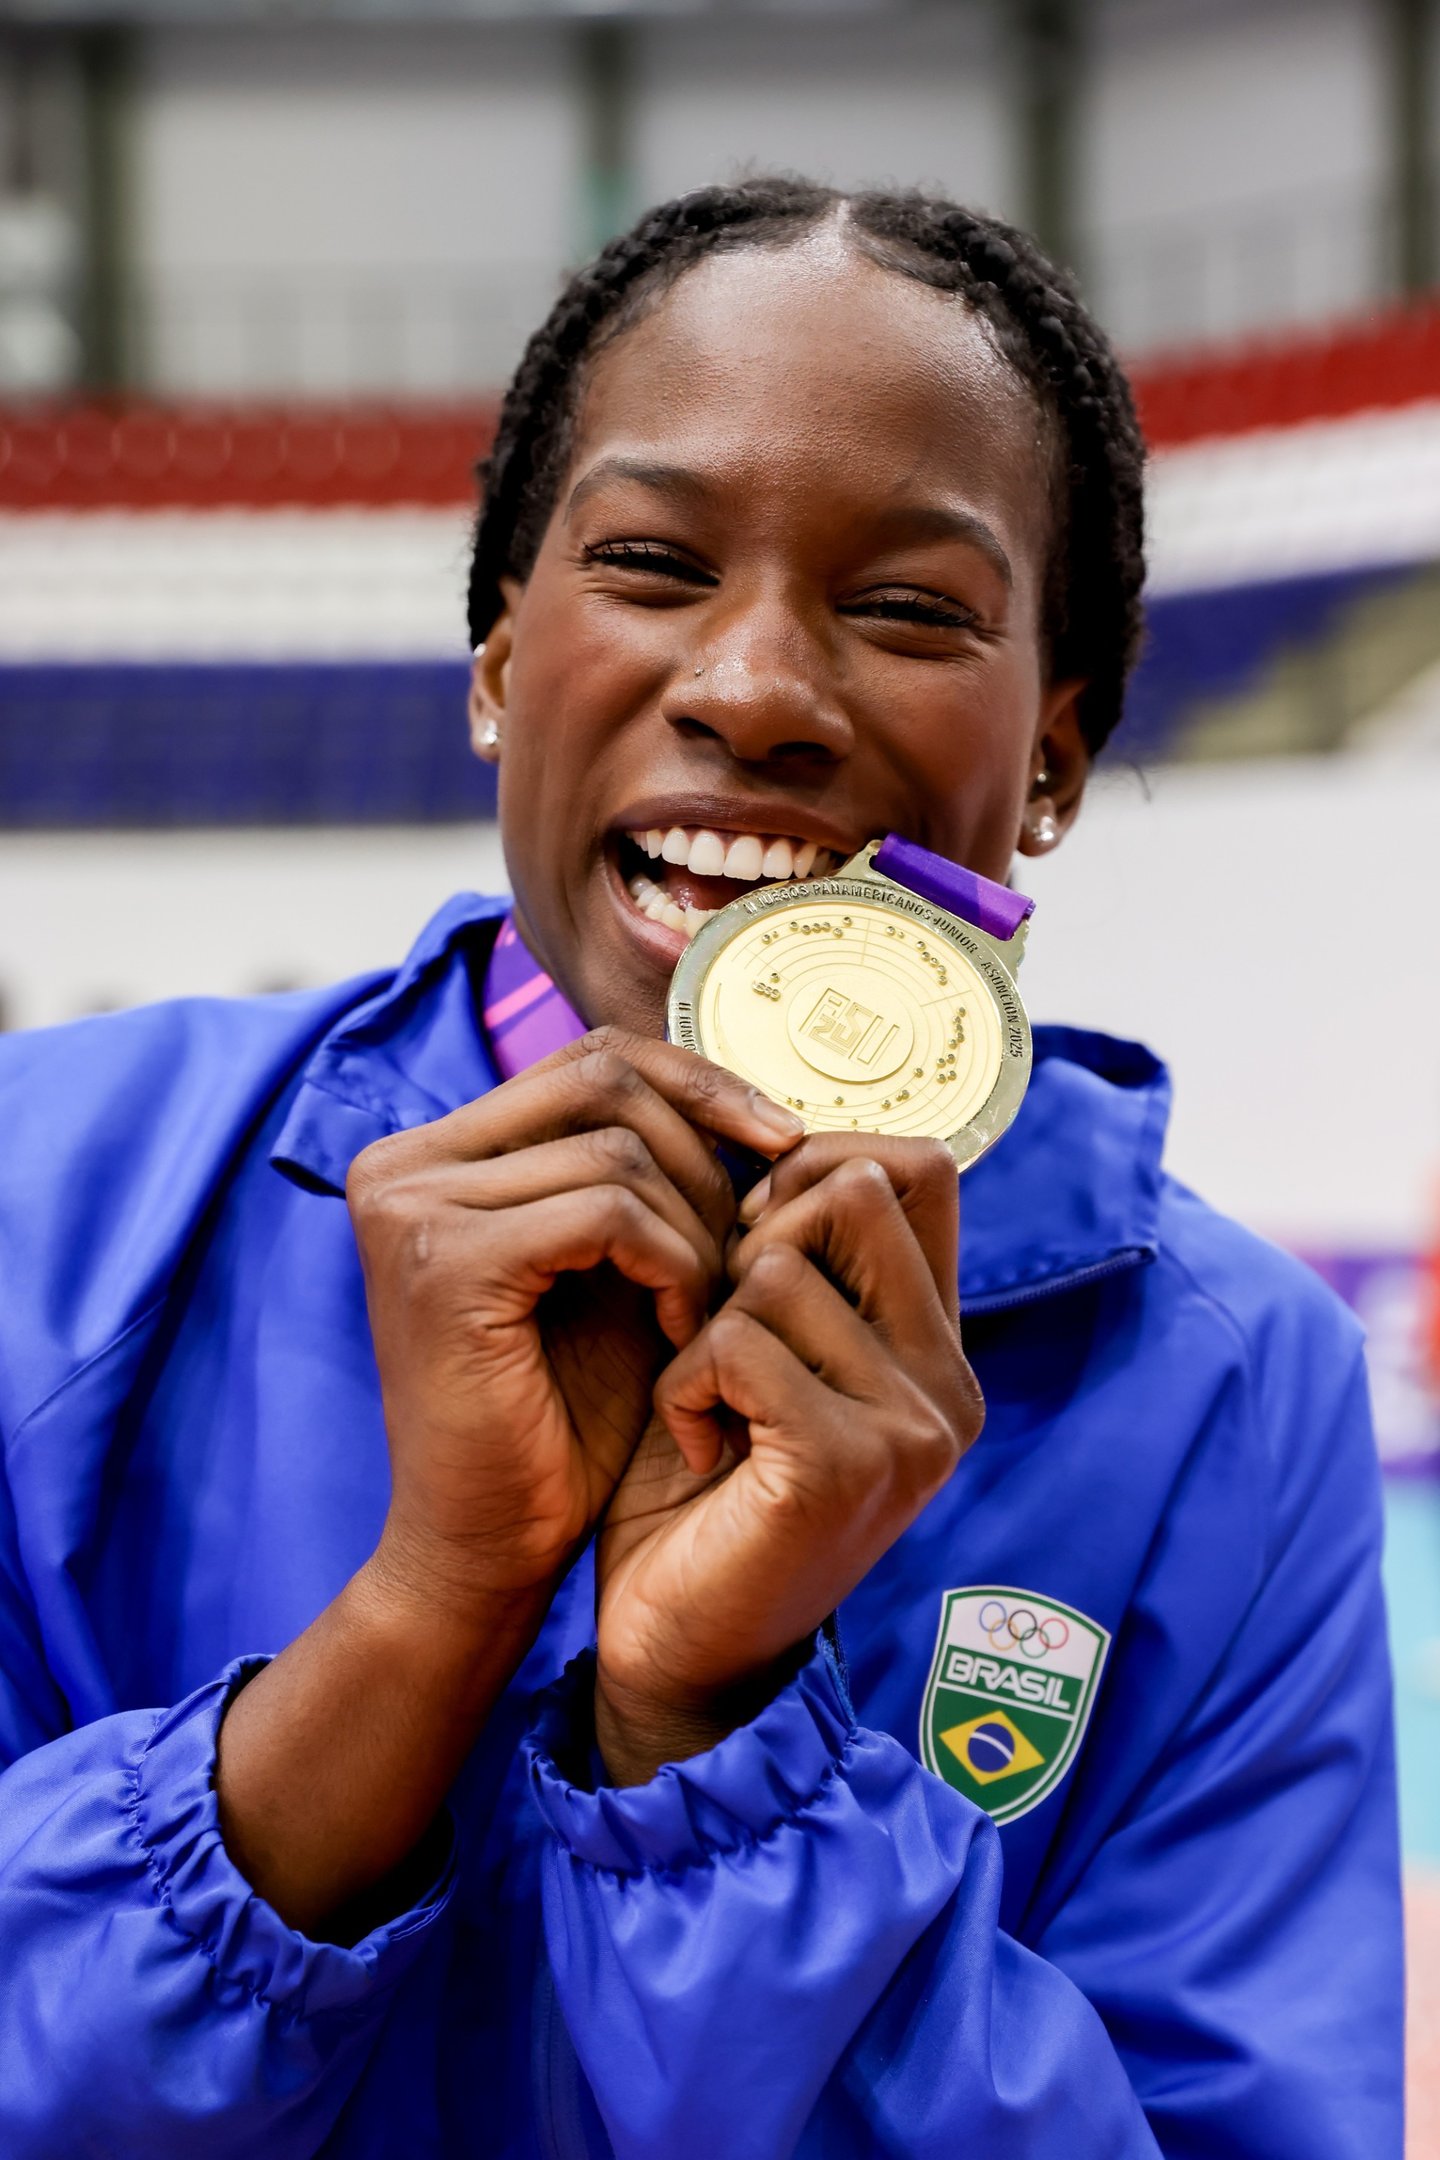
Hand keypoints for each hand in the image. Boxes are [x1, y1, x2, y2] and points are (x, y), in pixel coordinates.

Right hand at [346, 1028, 804, 1624]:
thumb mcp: (613, 1271)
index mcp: (433, 1154)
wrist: (489, 1554)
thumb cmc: (565, 1422)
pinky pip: (610, 1211)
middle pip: (606, 1080)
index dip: (698, 1084)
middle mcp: (402, 1163)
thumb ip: (646, 1175)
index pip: (591, 1059)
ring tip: (708, 1313)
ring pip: (619, 1149)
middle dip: (707, 1155)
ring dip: (697, 1230)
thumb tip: (749, 1090)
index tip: (784, 1141)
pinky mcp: (445, 1262)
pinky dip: (672, 1267)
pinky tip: (680, 1335)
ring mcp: (412, 1206)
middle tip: (751, 1246)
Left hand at [593, 1135, 984, 1782]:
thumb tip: (770, 1127)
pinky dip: (687, 1383)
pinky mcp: (850, 1464)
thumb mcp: (753, 1344)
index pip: (920, 1164)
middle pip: (858, 1185)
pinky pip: (741, 1341)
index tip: (746, 1237)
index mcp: (937, 1342)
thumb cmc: (697, 1487)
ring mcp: (913, 1425)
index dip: (813, 1164)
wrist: (675, 1653)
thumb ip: (787, 1251)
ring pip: (779, 1264)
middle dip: (753, 1232)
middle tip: (717, 1325)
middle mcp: (950, 1379)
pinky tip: (696, 1446)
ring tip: (707, 1406)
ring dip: (704, 1324)